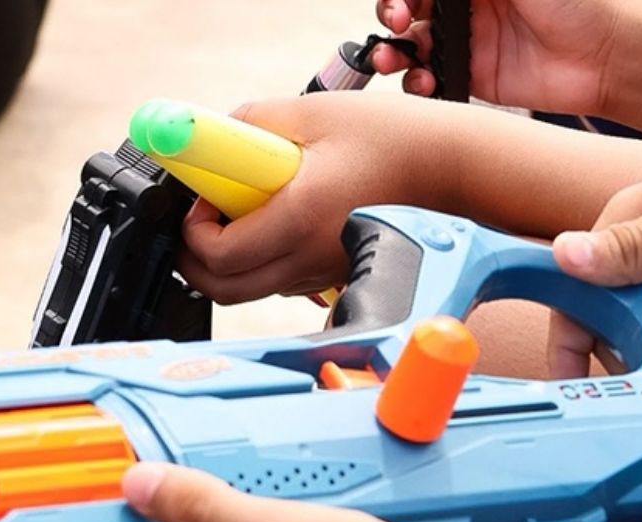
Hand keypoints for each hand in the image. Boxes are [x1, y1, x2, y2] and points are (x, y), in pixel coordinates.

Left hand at [178, 93, 447, 303]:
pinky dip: (263, 259)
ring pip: (252, 288)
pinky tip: (279, 221)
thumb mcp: (308, 113)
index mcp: (298, 218)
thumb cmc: (390, 138)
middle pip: (225, 289)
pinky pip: (282, 281)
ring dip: (231, 258)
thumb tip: (209, 142)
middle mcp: (309, 259)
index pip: (219, 255)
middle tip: (202, 220)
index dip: (192, 229)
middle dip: (196, 259)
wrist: (448, 166)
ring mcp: (323, 275)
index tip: (202, 200)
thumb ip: (249, 123)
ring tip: (246, 211)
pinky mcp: (335, 276)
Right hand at [372, 0, 621, 114]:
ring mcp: (469, 44)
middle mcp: (468, 6)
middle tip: (398, 26)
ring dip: (394, 53)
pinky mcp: (476, 80)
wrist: (607, 54)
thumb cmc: (576, 0)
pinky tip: (423, 83)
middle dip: (392, 17)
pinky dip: (418, 84)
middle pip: (410, 11)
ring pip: (414, 47)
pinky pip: (433, 82)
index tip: (402, 4)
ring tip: (391, 61)